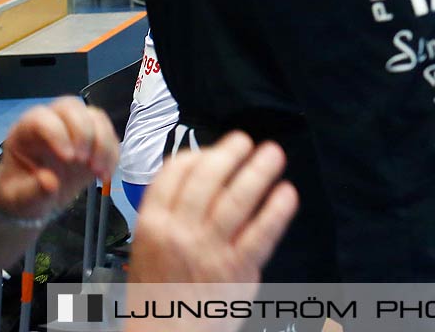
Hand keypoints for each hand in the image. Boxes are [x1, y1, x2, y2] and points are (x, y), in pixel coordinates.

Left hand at [0, 97, 118, 222]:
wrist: (36, 197)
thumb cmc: (20, 194)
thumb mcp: (18, 199)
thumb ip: (30, 192)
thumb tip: (49, 182)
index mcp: (26, 131)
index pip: (42, 118)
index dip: (57, 133)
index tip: (68, 159)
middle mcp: (51, 122)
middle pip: (72, 107)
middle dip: (84, 132)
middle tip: (85, 160)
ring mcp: (74, 128)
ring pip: (95, 116)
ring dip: (103, 142)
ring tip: (98, 170)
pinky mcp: (93, 139)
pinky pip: (109, 134)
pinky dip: (112, 154)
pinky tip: (105, 174)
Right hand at [126, 133, 297, 331]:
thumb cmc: (159, 294)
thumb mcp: (148, 248)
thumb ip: (171, 214)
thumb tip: (203, 175)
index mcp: (153, 225)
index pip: (173, 175)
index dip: (197, 155)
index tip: (212, 150)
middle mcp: (180, 233)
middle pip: (207, 180)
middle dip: (230, 154)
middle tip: (246, 141)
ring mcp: (210, 250)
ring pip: (237, 200)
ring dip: (258, 171)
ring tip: (273, 155)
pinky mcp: (238, 269)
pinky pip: (261, 233)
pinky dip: (276, 210)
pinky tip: (286, 194)